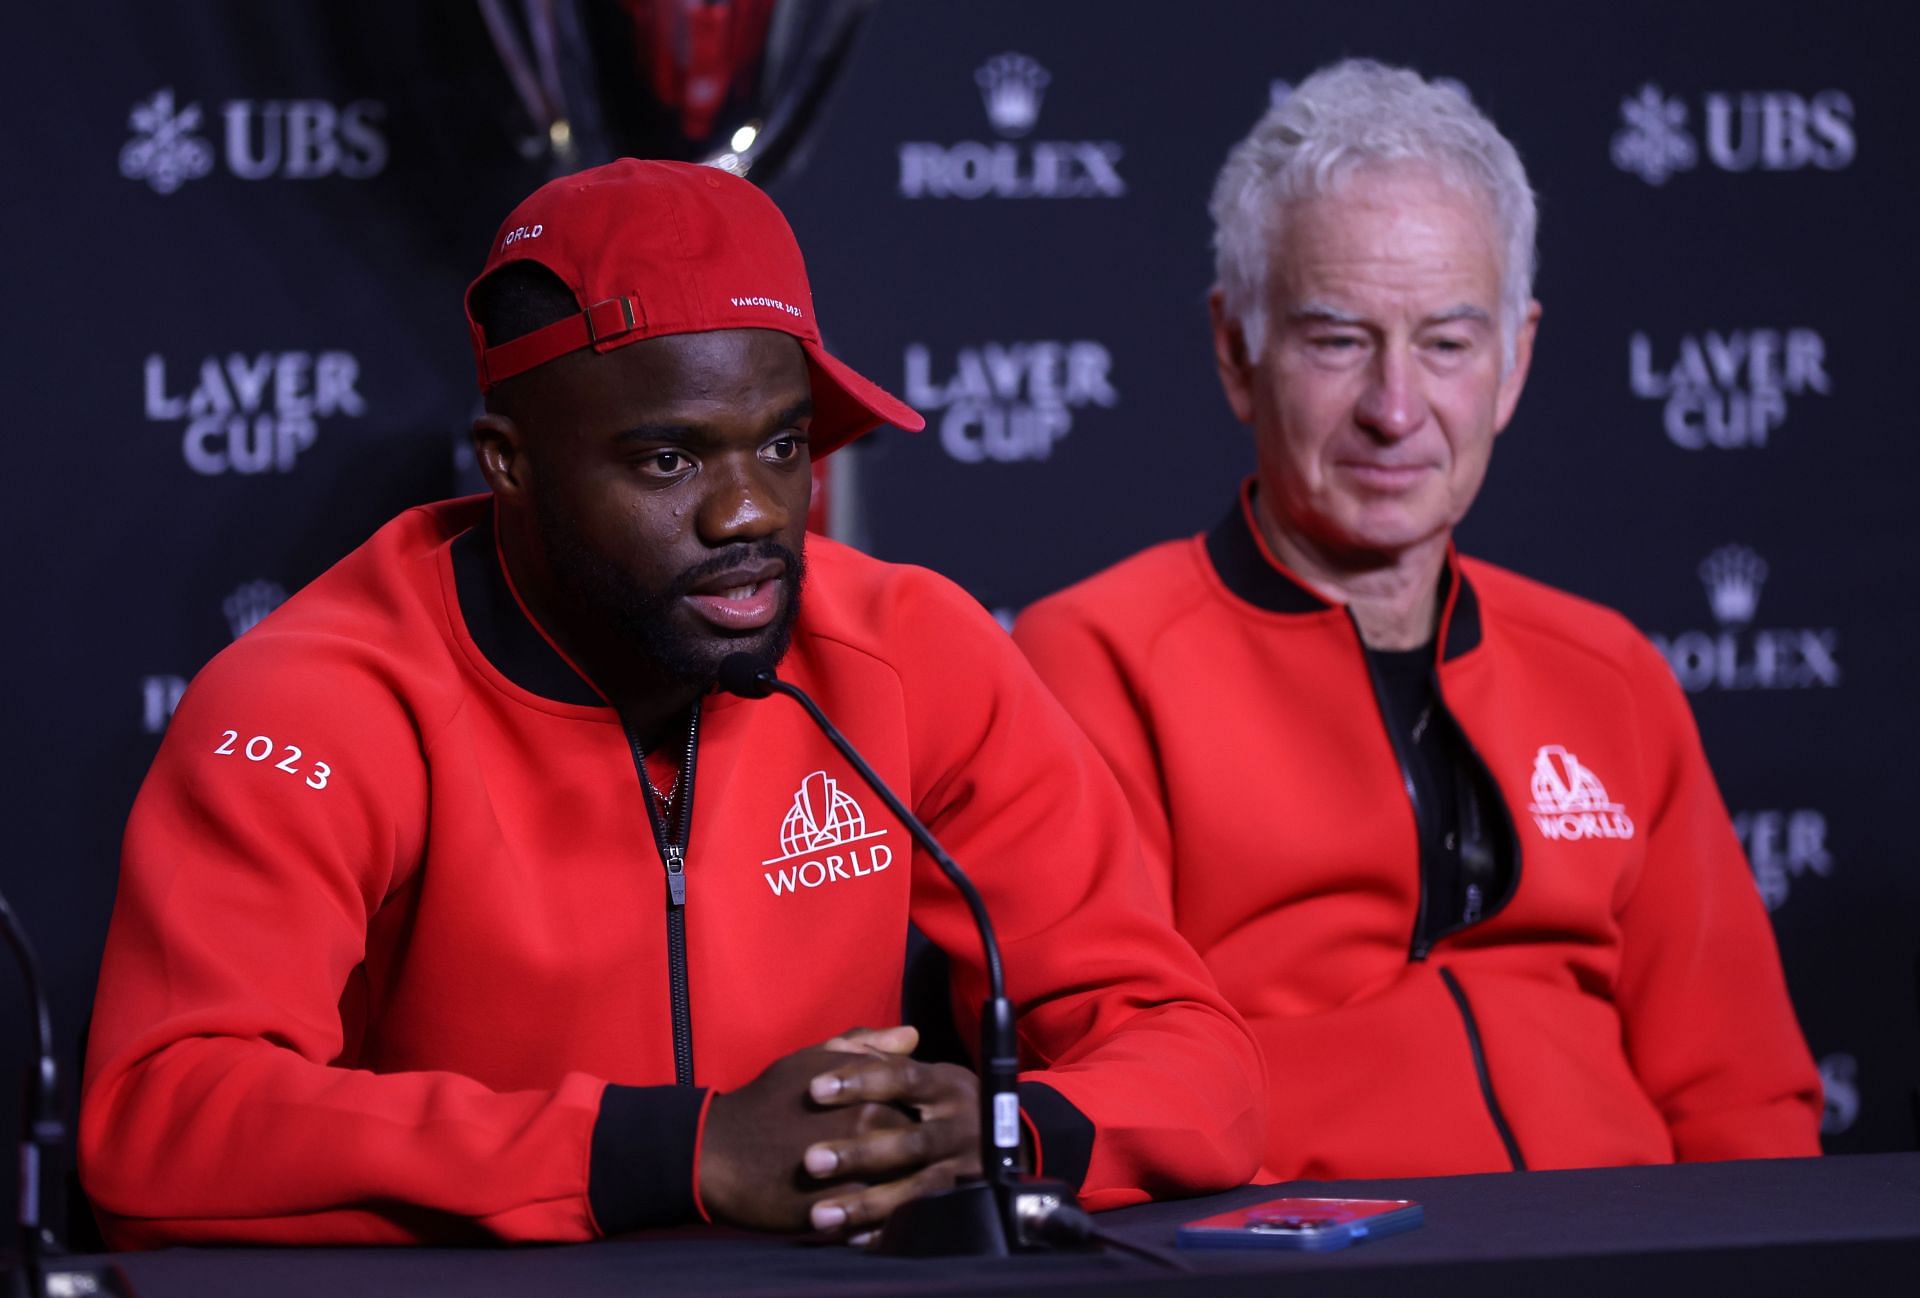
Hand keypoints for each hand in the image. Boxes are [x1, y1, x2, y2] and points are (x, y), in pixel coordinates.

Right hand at [698, 1041, 916, 1231]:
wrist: (718, 1151)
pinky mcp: (840, 1212)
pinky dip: (887, 1222)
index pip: (923, 1106)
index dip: (927, 1115)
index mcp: (869, 1093)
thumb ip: (866, 1046)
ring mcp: (856, 1172)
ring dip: (911, 1190)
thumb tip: (913, 1036)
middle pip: (921, 1148)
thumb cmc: (769, 1100)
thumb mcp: (813, 1060)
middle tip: (920, 1161)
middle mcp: (868, 1130)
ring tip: (905, 1193)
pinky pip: (880, 1221)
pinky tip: (882, 1221)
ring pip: (906, 1187)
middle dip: (925, 1154)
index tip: (923, 1122)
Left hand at [801, 1043, 982, 1243]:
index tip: (814, 1090)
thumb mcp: (920, 1074)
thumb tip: (841, 1044)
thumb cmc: (937, 1104)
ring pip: (919, 1189)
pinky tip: (849, 1239)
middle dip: (860, 1153)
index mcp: (948, 1085)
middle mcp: (963, 1126)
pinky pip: (925, 1223)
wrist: (1000, 1145)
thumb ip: (878, 1055)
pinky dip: (887, 1232)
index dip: (859, 1081)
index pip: (902, 1076)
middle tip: (809, 1162)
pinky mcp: (969, 1205)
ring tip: (820, 1215)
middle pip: (911, 1141)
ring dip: (868, 1203)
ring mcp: (968, 1169)